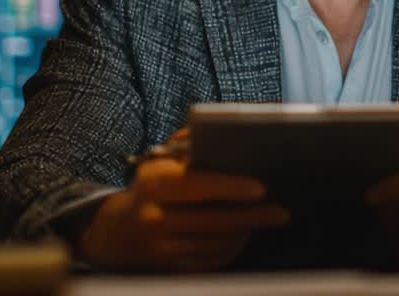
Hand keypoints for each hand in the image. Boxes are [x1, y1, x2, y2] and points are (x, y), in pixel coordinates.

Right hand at [78, 130, 289, 271]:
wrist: (117, 232)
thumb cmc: (151, 186)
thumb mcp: (161, 159)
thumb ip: (188, 142)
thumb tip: (220, 128)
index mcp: (153, 183)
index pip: (196, 185)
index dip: (231, 187)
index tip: (261, 188)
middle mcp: (154, 217)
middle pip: (213, 221)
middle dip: (252, 216)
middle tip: (281, 211)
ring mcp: (161, 248)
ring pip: (216, 243)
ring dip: (245, 231)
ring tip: (266, 218)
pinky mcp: (170, 270)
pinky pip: (211, 261)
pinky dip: (232, 248)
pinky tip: (243, 235)